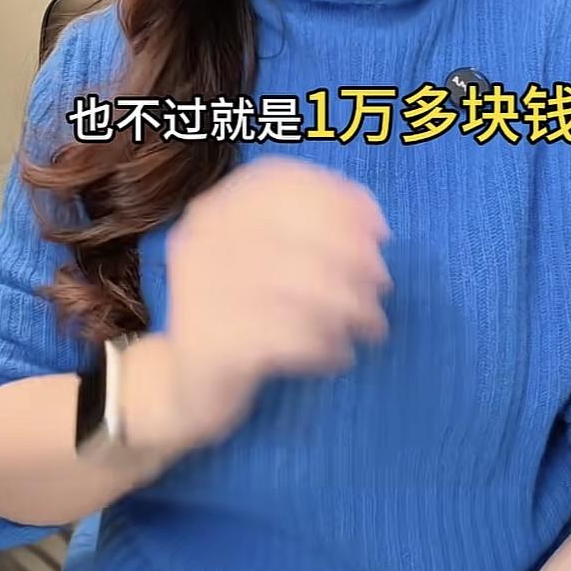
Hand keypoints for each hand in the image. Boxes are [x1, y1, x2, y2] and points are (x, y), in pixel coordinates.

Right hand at [139, 156, 391, 456]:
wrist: (189, 386)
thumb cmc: (248, 313)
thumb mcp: (275, 261)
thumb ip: (316, 231)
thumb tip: (374, 228)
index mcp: (216, 209)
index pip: (284, 183)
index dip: (341, 200)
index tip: (380, 232)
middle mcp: (201, 240)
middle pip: (302, 236)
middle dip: (358, 261)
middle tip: (381, 289)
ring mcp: (201, 289)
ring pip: (303, 287)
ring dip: (353, 308)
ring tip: (370, 327)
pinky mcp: (210, 342)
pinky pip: (289, 337)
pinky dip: (326, 345)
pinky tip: (338, 356)